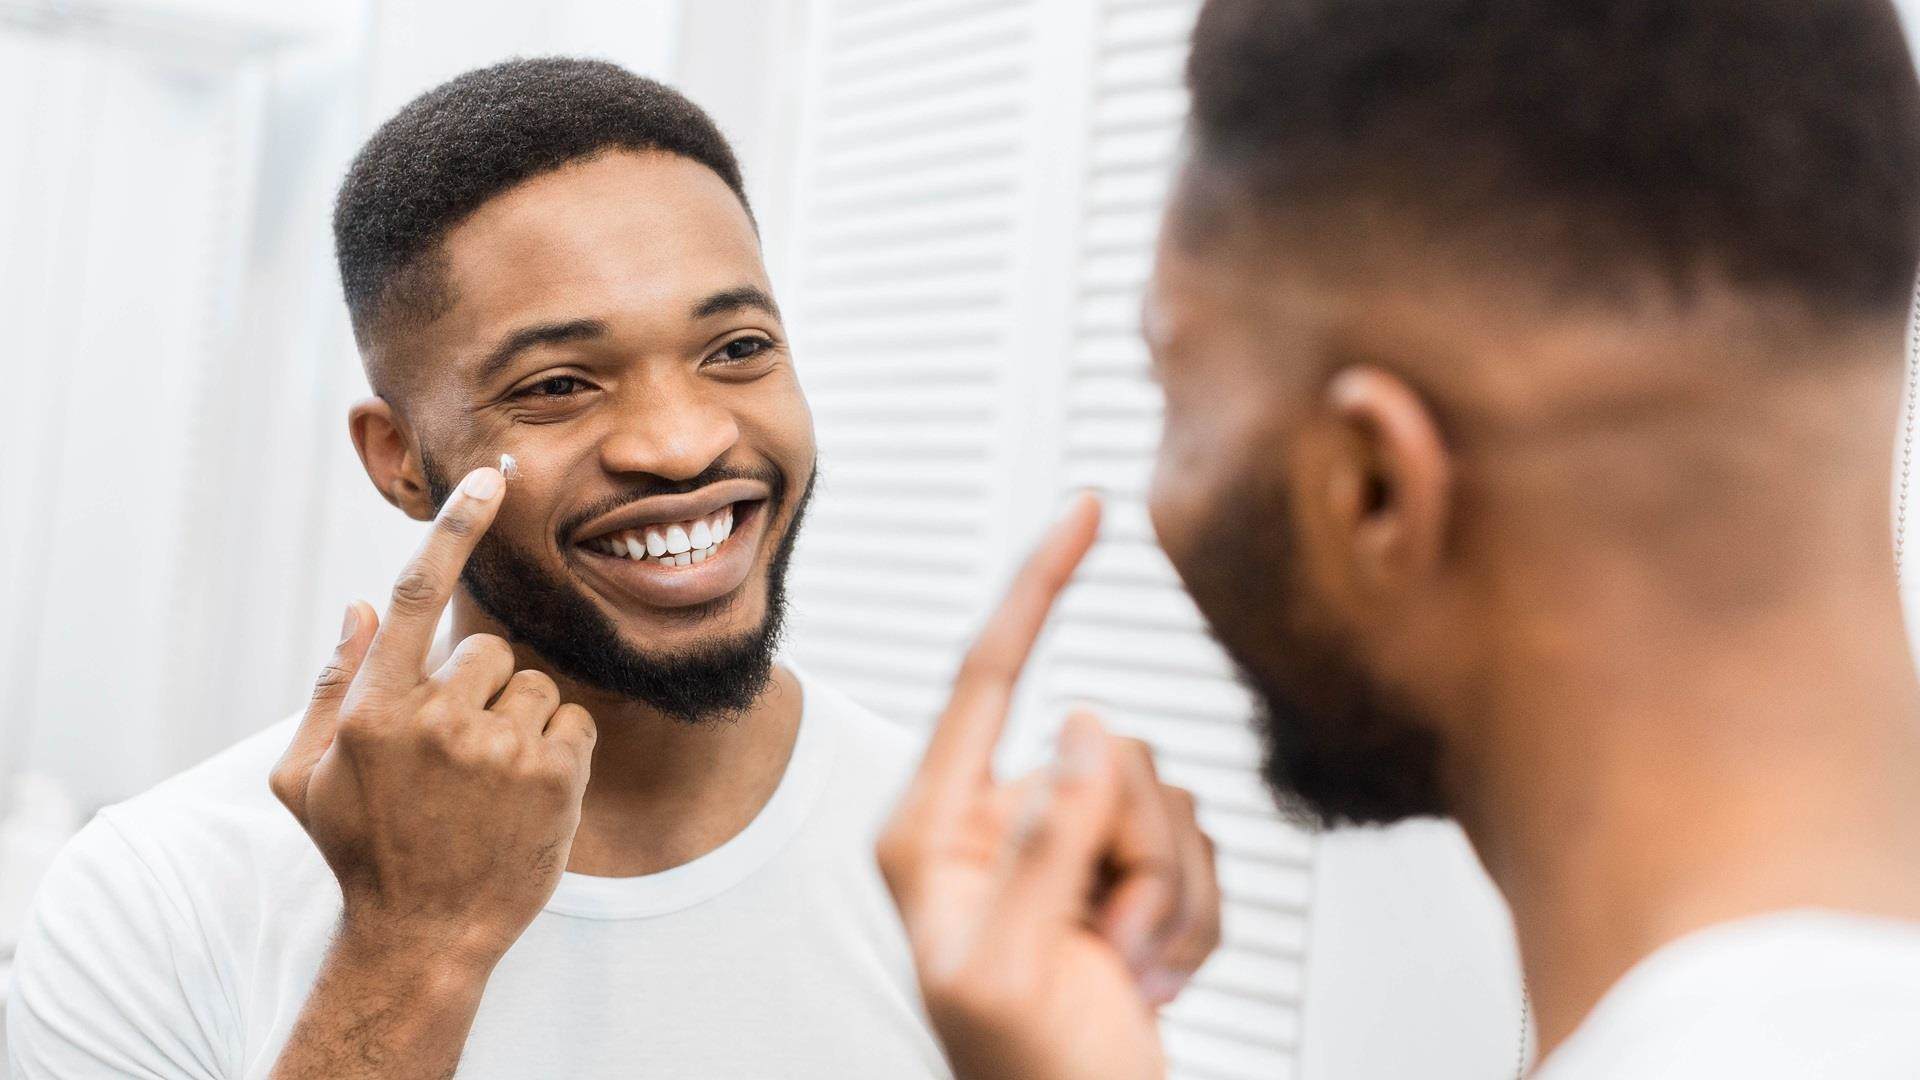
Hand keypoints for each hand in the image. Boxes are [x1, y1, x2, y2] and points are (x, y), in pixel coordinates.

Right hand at [270, 465, 596, 975]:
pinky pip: (572, 719)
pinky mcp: (555, 774)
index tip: (489, 477)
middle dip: (480, 689)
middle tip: (458, 754)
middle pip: (487, 649)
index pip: (419, 595)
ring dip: (519, 721)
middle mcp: (437, 720)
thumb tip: (361, 603)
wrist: (426, 936)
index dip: (456, 527)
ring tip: (489, 782)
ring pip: (533, 684)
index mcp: (374, 711)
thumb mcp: (308, 776)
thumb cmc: (362, 850)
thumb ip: (331, 685)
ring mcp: (499, 748)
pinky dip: (558, 748)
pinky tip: (525, 794)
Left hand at [876, 494, 1220, 1079]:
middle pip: (1108, 748)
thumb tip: (1085, 725)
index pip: (987, 676)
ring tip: (1121, 965)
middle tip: (1109, 941)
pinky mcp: (1121, 870)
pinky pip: (1197, 844)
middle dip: (1134, 849)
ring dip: (1165, 892)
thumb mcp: (1017, 965)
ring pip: (1162, 794)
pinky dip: (1191, 917)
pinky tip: (1147, 971)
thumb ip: (1048, 842)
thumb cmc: (1024, 1074)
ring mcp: (1063, 844)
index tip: (1081, 510)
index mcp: (936, 828)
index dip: (1036, 588)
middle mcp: (998, 820)